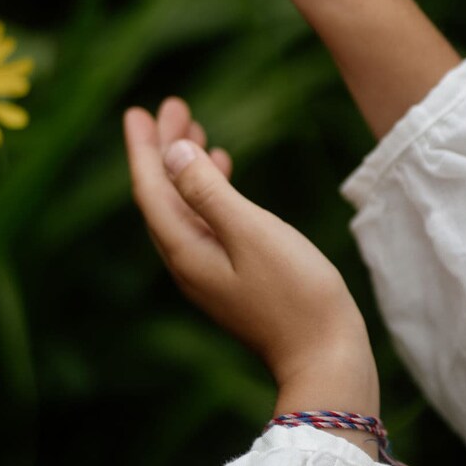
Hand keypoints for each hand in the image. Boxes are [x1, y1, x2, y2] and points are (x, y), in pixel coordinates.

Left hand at [124, 97, 379, 418]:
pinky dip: (209, 190)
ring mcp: (210, 272)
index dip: (143, 150)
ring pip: (186, 207)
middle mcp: (188, 262)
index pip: (151, 190)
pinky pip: (206, 222)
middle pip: (164, 196)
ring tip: (196, 128)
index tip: (138, 112)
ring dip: (187, 166)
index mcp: (185, 251)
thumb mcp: (251, 233)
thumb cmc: (296, 294)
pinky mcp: (233, 277)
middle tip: (173, 107)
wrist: (327, 358)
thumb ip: (209, 192)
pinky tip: (223, 172)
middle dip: (164, 149)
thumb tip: (172, 154)